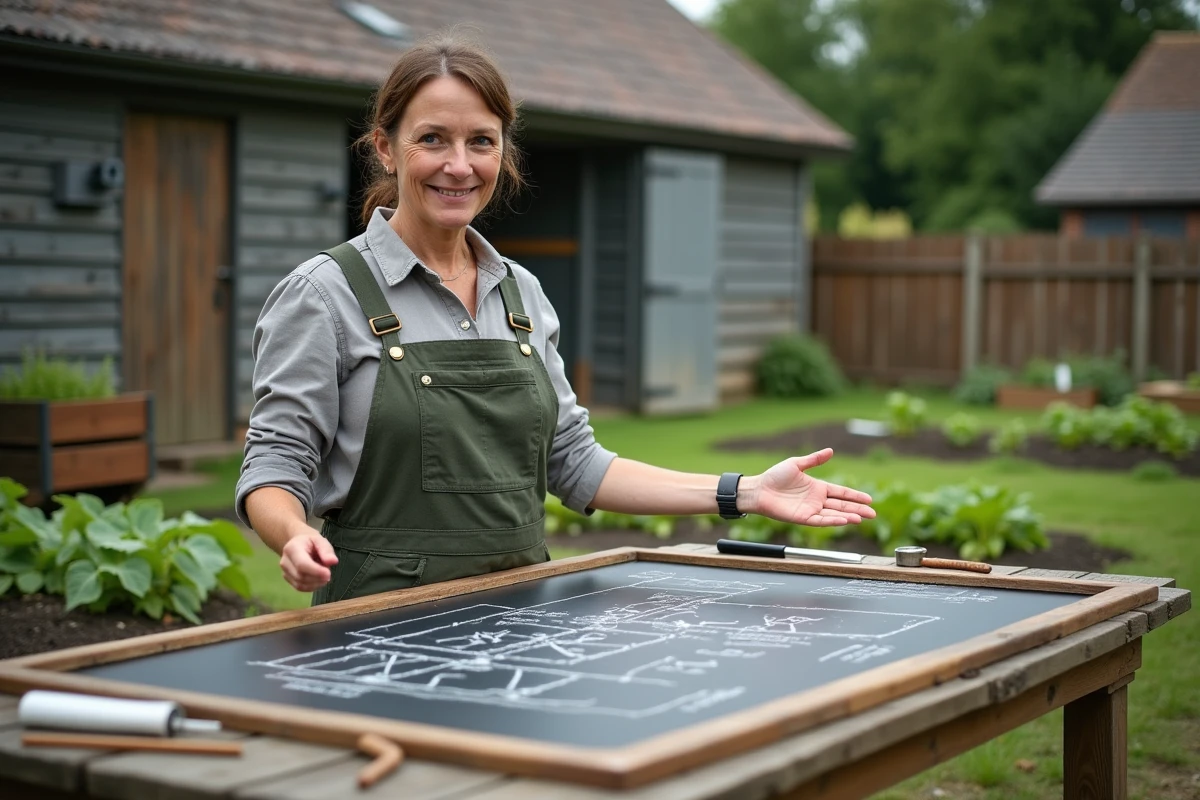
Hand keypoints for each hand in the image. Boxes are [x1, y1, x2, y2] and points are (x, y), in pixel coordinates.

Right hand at [279, 526, 338, 591]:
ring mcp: (285, 572)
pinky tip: (318, 581)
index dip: (316, 571)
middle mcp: (285, 561)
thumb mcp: (321, 541)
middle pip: (301, 576)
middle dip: (318, 578)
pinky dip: (312, 587)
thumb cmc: (311, 543)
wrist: (299, 544)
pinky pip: (300, 588)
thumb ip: (327, 550)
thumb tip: (333, 561)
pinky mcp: (288, 579)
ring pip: (300, 584)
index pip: (302, 564)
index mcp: (292, 548)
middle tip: (328, 572)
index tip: (328, 574)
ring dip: (316, 583)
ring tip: (324, 575)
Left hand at [742, 448, 874, 526]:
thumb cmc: (775, 477)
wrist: (759, 489)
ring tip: (862, 518)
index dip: (855, 496)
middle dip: (858, 509)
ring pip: (834, 514)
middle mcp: (816, 500)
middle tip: (873, 513)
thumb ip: (814, 460)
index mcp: (817, 487)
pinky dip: (832, 521)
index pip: (841, 492)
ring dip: (848, 516)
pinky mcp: (802, 518)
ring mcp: (810, 510)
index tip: (869, 499)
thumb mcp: (796, 464)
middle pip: (842, 505)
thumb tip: (830, 451)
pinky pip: (820, 521)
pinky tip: (844, 520)